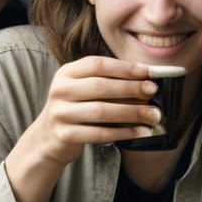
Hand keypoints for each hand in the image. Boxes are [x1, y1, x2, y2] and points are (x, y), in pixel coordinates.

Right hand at [26, 55, 159, 166]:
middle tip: (154, 91)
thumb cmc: (76, 108)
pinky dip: (124, 132)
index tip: (147, 72)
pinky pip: (100, 133)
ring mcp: (60, 113)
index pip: (97, 64)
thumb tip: (147, 78)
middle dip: (131, 88)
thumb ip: (109, 80)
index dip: (124, 67)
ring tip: (153, 115)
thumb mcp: (84, 88)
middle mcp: (60, 90)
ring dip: (132, 112)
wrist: (48, 136)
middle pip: (101, 86)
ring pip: (101, 111)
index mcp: (67, 73)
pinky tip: (141, 131)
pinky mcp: (65, 135)